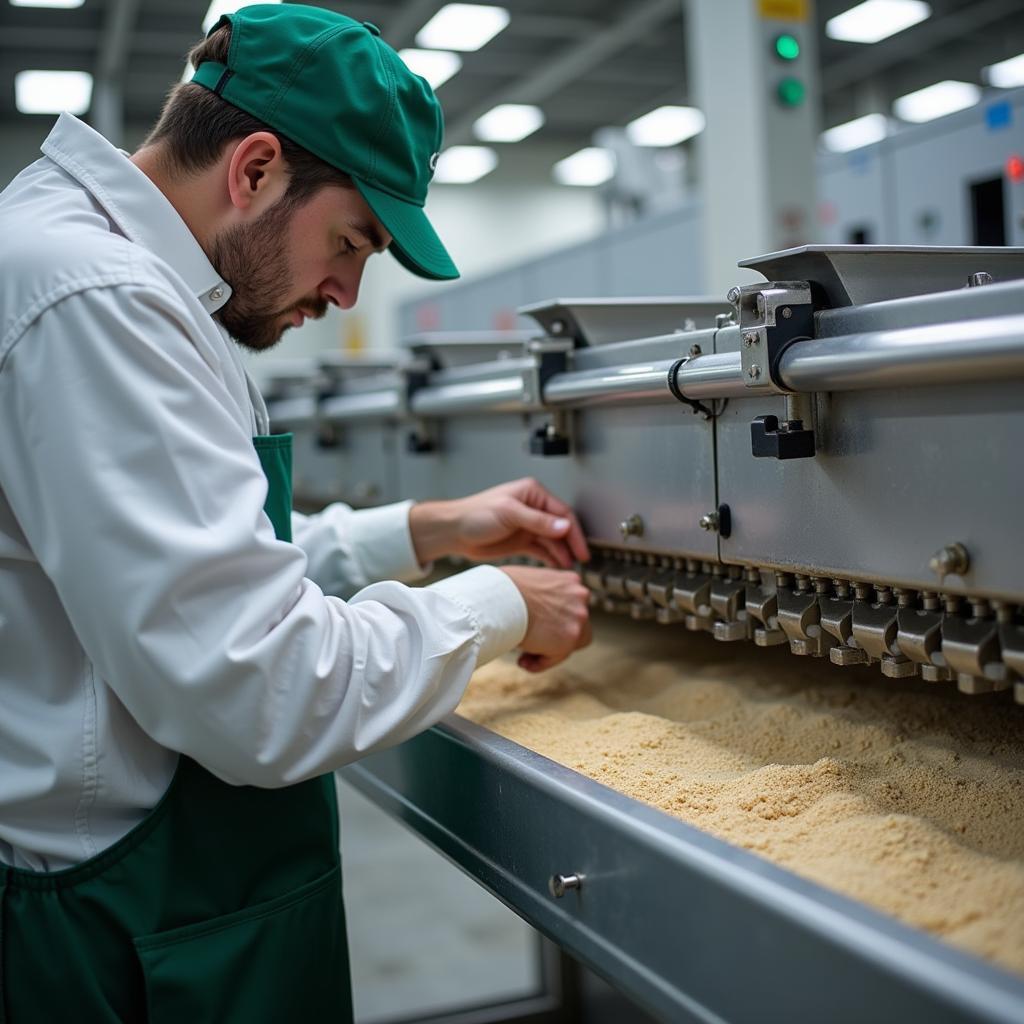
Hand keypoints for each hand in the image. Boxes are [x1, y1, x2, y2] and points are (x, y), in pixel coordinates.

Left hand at [409, 478, 589, 567]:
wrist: (453, 531)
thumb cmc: (474, 514)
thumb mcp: (510, 513)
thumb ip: (538, 521)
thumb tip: (564, 526)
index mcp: (532, 494)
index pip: (562, 513)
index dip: (573, 532)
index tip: (581, 548)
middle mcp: (533, 509)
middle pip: (560, 528)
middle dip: (571, 544)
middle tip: (580, 560)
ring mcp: (527, 526)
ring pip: (552, 541)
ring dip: (561, 553)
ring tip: (569, 568)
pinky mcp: (521, 542)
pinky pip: (541, 550)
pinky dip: (550, 558)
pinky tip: (557, 567)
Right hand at [500, 565, 590, 672]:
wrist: (498, 599)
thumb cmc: (502, 588)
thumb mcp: (530, 581)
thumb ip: (542, 594)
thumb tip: (532, 609)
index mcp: (570, 580)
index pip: (572, 606)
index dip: (557, 620)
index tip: (539, 628)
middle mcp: (579, 596)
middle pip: (578, 625)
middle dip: (557, 636)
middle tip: (535, 642)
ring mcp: (578, 617)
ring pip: (570, 644)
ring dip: (549, 651)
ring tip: (525, 656)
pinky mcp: (569, 638)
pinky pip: (556, 657)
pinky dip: (541, 662)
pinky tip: (522, 661)